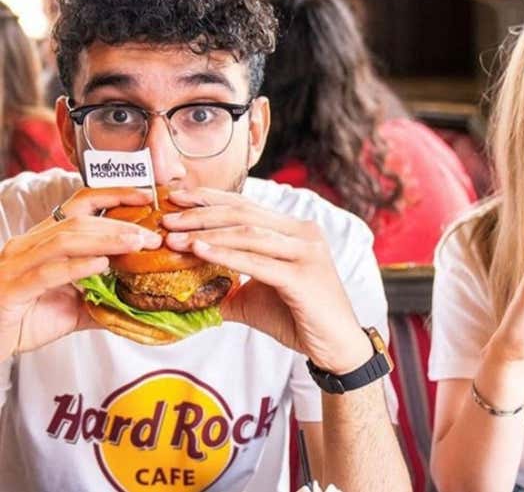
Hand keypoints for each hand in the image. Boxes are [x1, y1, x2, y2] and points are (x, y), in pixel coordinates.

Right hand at [0, 188, 161, 358]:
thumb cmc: (28, 319)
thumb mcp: (76, 306)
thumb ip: (106, 299)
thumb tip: (143, 301)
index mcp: (45, 240)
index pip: (81, 204)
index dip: (113, 195)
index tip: (146, 196)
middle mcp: (30, 245)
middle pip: (79, 221)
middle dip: (120, 225)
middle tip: (151, 235)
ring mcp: (18, 264)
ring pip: (65, 240)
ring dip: (105, 240)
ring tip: (135, 244)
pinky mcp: (13, 288)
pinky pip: (47, 272)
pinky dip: (76, 266)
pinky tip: (101, 265)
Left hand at [163, 188, 372, 374]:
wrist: (336, 347)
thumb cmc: (299, 317)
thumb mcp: (256, 296)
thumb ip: (226, 285)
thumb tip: (183, 289)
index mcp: (295, 229)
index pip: (247, 205)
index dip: (210, 199)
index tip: (177, 197)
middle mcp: (304, 233)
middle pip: (245, 213)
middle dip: (201, 213)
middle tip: (167, 217)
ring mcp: (307, 252)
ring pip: (249, 233)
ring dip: (207, 233)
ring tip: (174, 237)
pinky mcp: (303, 276)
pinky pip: (258, 261)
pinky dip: (226, 254)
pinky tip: (199, 251)